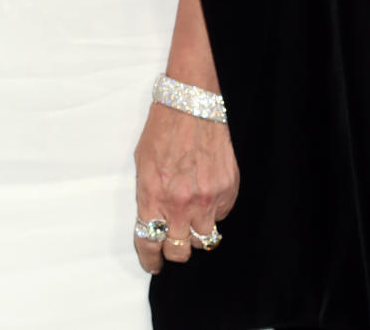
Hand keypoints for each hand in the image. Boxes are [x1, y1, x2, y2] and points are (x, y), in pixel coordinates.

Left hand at [133, 103, 238, 272]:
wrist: (191, 104)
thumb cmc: (163, 129)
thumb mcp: (142, 163)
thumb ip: (148, 196)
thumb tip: (154, 222)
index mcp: (152, 195)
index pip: (149, 242)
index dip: (150, 259)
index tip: (153, 263)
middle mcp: (180, 203)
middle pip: (179, 251)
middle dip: (174, 249)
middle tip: (173, 240)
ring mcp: (206, 199)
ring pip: (203, 240)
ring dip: (196, 232)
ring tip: (192, 216)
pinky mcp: (227, 192)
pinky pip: (220, 217)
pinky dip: (213, 211)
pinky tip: (206, 192)